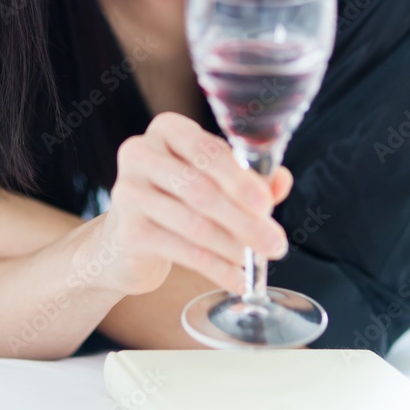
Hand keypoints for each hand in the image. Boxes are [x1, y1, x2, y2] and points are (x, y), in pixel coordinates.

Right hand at [99, 112, 292, 296]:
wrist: (128, 236)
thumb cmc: (178, 198)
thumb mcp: (212, 179)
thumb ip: (248, 178)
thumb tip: (281, 181)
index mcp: (168, 130)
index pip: (208, 151)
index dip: (240, 180)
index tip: (267, 206)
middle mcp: (141, 153)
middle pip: (201, 190)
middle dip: (244, 221)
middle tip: (275, 244)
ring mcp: (129, 191)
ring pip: (193, 223)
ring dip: (233, 246)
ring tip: (256, 261)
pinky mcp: (128, 231)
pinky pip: (182, 251)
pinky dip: (215, 268)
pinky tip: (236, 278)